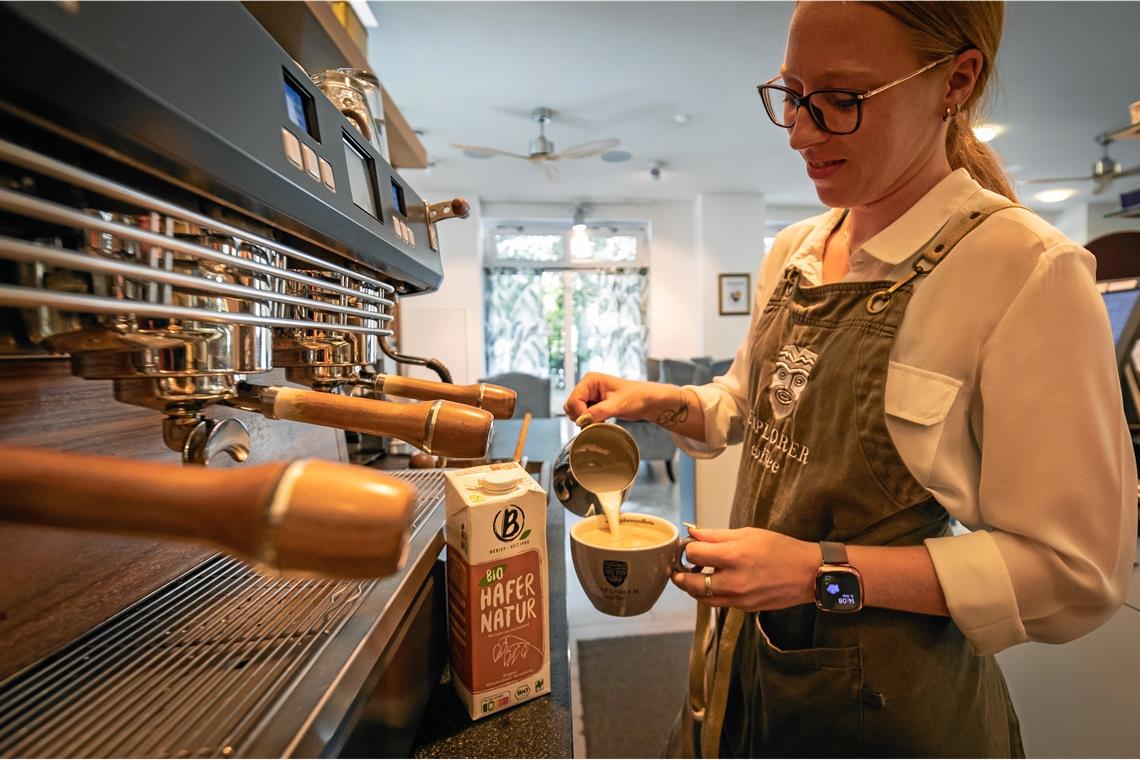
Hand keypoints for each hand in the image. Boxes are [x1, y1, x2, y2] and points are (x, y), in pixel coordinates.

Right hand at [563, 372, 653, 424]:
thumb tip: (581, 421)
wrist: (647, 401)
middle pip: (570, 406)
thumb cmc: (636, 397)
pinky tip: (602, 420)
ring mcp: (590, 395)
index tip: (592, 421)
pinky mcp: (593, 404)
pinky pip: (583, 415)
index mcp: (590, 380)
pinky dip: (589, 420)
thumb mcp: (617, 405)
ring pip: (575, 412)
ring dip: (585, 419)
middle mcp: (587, 386)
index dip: (580, 413)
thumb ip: (598, 412)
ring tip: (601, 419)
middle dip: (581, 417)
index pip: (574, 400)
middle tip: (597, 421)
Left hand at [672, 526, 817, 610]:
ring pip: (702, 598)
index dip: (688, 548)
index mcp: (735, 556)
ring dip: (693, 588)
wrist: (808, 574)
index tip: (690, 546)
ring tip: (695, 576)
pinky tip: (715, 583)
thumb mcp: (748, 534)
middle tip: (679, 568)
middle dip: (681, 575)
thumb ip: (717, 535)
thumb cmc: (781, 549)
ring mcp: (739, 598)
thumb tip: (693, 534)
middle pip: (691, 583)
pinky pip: (719, 603)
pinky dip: (711, 594)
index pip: (694, 554)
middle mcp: (734, 581)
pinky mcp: (745, 608)